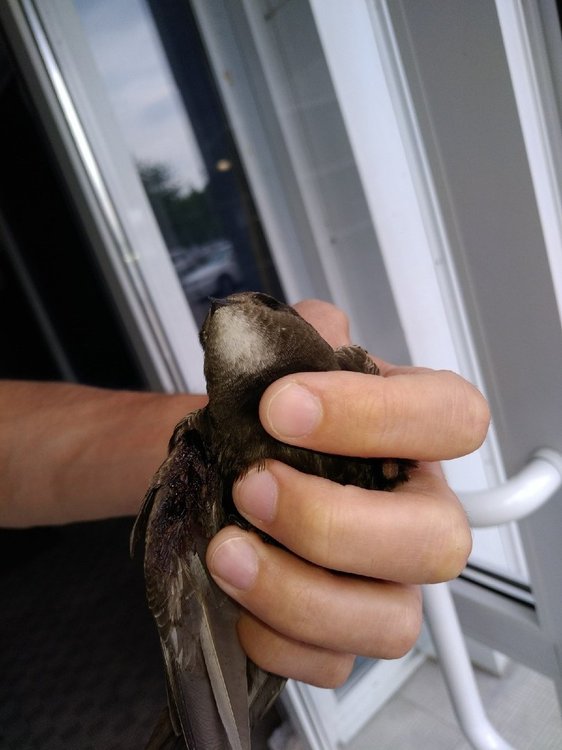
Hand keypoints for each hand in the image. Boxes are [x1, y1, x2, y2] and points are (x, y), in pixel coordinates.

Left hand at [207, 300, 488, 687]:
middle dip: (333, 520)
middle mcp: (413, 512)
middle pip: (438, 540)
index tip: (283, 404)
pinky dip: (277, 638)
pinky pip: (333, 664)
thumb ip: (295, 336)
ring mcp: (384, 582)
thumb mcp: (275, 365)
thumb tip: (307, 329)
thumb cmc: (260, 424)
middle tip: (254, 486)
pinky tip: (235, 600)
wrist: (218, 474)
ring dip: (297, 591)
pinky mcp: (343, 635)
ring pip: (392, 620)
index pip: (451, 418)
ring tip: (226, 551)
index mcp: (412, 436)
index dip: (376, 413)